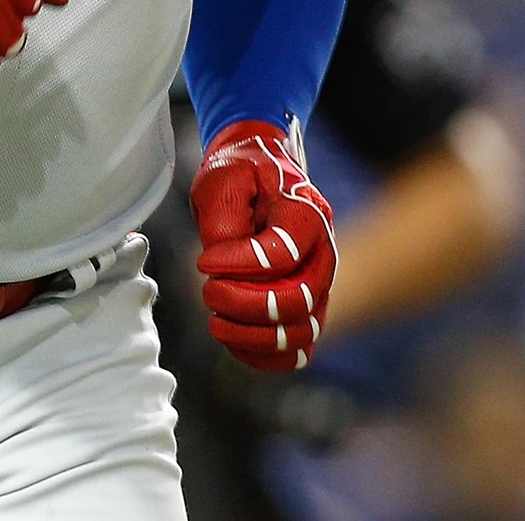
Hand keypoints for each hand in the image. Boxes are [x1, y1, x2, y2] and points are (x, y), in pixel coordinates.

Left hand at [190, 119, 335, 371]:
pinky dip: (266, 356)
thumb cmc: (239, 172)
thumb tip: (221, 272)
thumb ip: (225, 225)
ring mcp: (318, 283)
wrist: (256, 168)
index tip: (203, 261)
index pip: (281, 255)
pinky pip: (298, 348)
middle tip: (209, 290)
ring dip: (254, 336)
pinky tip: (233, 341)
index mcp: (306, 214)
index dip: (238, 264)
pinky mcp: (305, 307)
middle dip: (245, 304)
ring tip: (217, 321)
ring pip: (302, 332)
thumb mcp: (223, 181)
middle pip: (298, 300)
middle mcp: (322, 253)